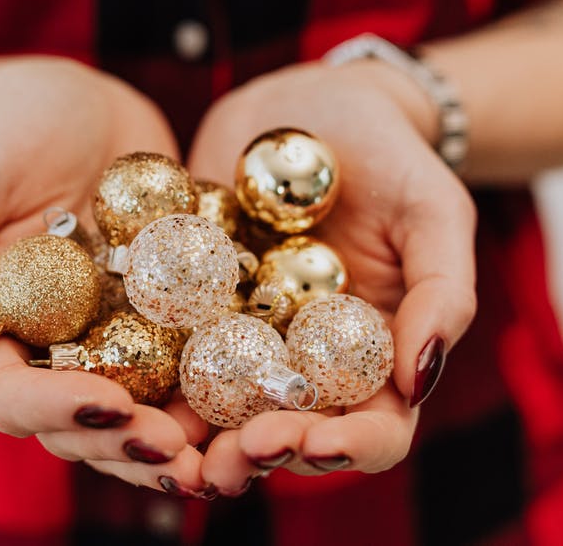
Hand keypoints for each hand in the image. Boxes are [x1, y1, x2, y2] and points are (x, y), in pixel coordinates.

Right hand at [0, 57, 208, 494]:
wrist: (80, 101)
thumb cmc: (3, 128)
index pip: (15, 399)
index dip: (59, 411)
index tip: (111, 402)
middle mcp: (58, 351)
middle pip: (86, 424)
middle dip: (130, 445)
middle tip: (177, 450)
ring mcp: (120, 339)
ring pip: (150, 410)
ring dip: (187, 439)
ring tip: (229, 452)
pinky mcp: (174, 318)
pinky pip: (203, 360)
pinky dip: (232, 384)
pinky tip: (268, 392)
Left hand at [185, 61, 476, 493]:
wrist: (316, 103)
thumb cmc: (394, 157)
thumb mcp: (435, 212)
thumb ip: (443, 293)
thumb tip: (418, 379)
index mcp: (376, 358)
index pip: (375, 431)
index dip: (347, 449)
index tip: (313, 442)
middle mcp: (308, 362)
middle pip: (288, 435)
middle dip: (257, 455)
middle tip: (226, 459)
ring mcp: (245, 338)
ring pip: (218, 410)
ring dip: (192, 439)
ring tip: (164, 442)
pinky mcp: (190, 306)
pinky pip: (165, 349)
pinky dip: (144, 375)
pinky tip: (120, 383)